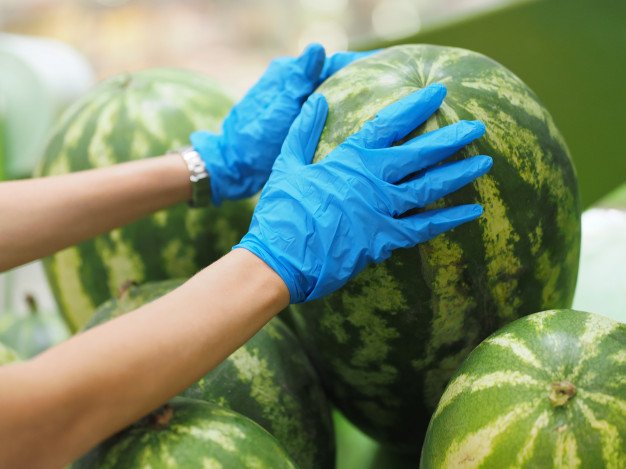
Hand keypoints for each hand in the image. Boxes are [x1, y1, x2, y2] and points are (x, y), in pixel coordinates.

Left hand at [190, 44, 374, 204]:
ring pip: (332, 94)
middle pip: (334, 77)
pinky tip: (360, 125)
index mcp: (288, 74)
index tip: (387, 67)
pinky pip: (326, 113)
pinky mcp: (298, 120)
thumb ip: (298, 80)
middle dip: (362, 81)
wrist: (234, 166)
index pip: (331, 62)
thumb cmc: (252, 139)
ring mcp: (296, 102)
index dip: (359, 63)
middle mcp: (294, 84)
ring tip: (384, 106)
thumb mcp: (278, 110)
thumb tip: (317, 48)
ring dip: (354, 99)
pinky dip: (342, 115)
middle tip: (394, 90)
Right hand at [234, 84, 492, 302]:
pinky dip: (449, 219)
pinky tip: (472, 212)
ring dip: (458, 174)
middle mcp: (372, 180)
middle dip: (450, 138)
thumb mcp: (287, 164)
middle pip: (420, 154)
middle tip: (476, 126)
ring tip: (483, 162)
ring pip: (429, 187)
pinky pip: (424, 228)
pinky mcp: (385, 239)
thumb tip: (318, 101)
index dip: (415, 107)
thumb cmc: (282, 211)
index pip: (388, 124)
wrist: (280, 258)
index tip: (438, 93)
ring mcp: (382, 210)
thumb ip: (304, 131)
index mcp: (349, 159)